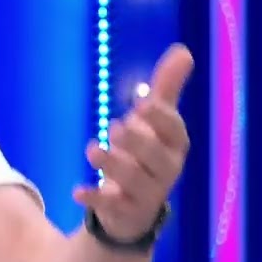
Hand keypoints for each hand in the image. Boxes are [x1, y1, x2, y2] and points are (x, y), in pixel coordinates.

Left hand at [74, 44, 193, 241]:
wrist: (133, 204)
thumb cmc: (145, 152)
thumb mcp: (155, 121)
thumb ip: (166, 88)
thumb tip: (184, 50)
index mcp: (174, 146)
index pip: (175, 132)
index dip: (160, 118)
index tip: (141, 103)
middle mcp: (166, 171)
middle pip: (157, 158)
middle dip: (137, 141)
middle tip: (114, 126)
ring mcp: (147, 194)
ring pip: (135, 181)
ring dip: (112, 164)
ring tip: (92, 149)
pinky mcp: (125, 211)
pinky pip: (112, 206)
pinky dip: (94, 197)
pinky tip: (77, 190)